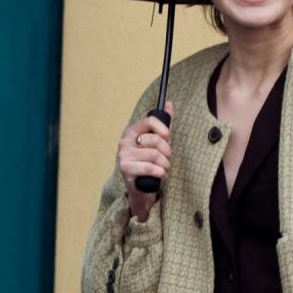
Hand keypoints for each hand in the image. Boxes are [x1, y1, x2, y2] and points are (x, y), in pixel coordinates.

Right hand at [118, 100, 172, 219]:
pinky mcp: (126, 169)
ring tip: (165, 170)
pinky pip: (149, 168)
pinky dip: (161, 173)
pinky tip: (161, 176)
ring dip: (166, 165)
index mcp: (132, 131)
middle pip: (155, 140)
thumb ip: (163, 123)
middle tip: (167, 160)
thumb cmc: (150, 163)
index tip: (168, 139)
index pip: (150, 120)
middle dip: (167, 152)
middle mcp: (125, 141)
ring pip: (154, 155)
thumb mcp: (158, 142)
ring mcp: (124, 155)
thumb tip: (169, 104)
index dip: (164, 130)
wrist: (141, 188)